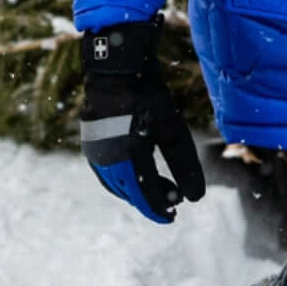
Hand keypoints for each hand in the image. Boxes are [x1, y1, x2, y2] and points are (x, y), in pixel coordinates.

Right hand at [79, 17, 205, 223]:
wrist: (116, 69)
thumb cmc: (148, 96)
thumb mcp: (173, 129)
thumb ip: (184, 165)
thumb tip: (196, 198)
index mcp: (128, 158)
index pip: (145, 195)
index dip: (159, 209)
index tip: (174, 216)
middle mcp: (107, 160)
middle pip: (129, 193)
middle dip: (149, 201)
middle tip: (170, 205)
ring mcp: (94, 153)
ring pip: (115, 185)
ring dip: (134, 192)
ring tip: (155, 191)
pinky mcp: (90, 144)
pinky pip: (106, 173)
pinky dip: (121, 180)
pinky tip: (135, 174)